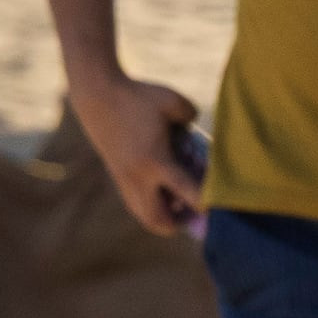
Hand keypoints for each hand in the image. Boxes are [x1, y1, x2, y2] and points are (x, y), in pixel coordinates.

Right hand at [67, 70, 203, 237]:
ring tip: (181, 203)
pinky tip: (164, 189)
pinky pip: (134, 201)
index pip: (188, 193)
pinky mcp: (116, 174)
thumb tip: (197, 131)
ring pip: (142, 214)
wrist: (96, 94)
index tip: (221, 211)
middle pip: (158, 220)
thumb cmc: (138, 96)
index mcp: (156, 162)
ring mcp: (124, 178)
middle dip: (179, 223)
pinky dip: (150, 204)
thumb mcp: (173, 102)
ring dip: (163, 215)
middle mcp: (138, 176)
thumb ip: (193, 119)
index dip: (206, 205)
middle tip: (197, 213)